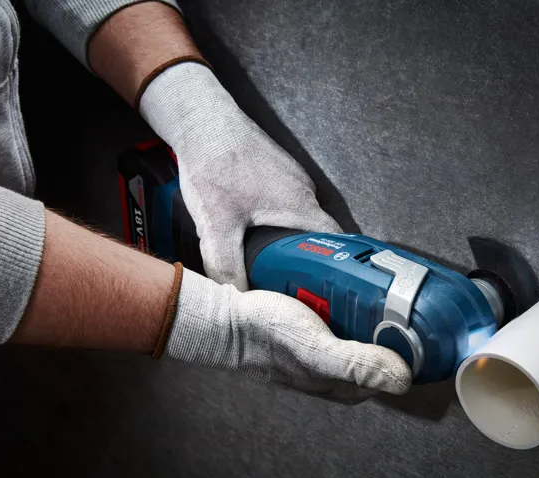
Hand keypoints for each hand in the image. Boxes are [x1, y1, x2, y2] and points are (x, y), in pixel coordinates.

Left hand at [140, 62, 340, 289]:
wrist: (202, 120)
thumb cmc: (215, 163)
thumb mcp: (216, 223)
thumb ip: (226, 264)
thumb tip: (238, 297)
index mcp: (301, 204)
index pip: (336, 244)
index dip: (335, 268)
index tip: (326, 288)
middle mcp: (304, 191)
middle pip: (318, 235)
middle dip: (307, 260)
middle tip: (292, 284)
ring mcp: (291, 179)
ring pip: (299, 219)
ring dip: (288, 240)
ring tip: (270, 262)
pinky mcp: (276, 172)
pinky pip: (286, 205)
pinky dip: (276, 222)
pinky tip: (253, 230)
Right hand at [165, 269, 412, 399]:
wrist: (227, 318)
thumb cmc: (267, 335)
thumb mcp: (316, 349)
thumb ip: (357, 363)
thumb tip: (404, 378)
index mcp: (349, 386)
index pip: (401, 370)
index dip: (419, 344)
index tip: (429, 313)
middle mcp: (344, 371)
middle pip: (388, 347)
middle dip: (400, 320)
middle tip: (405, 288)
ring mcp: (332, 350)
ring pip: (371, 330)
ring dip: (380, 308)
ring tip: (386, 281)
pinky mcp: (322, 330)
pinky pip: (351, 316)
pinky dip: (358, 301)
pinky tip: (358, 285)